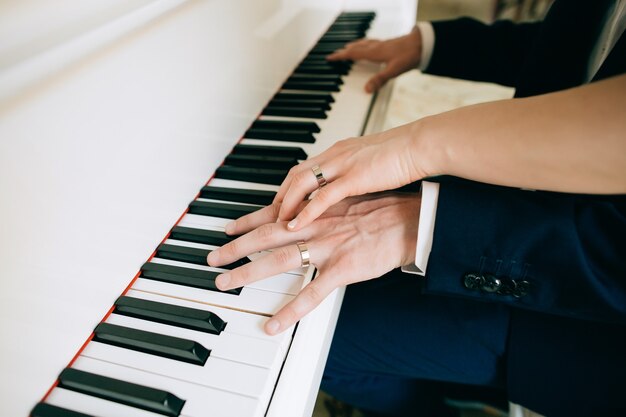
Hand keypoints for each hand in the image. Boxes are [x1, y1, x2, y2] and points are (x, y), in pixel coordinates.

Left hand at [207, 192, 420, 334]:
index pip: (272, 214)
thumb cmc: (381, 207)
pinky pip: (311, 294)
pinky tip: (273, 324)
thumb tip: (304, 210)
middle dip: (235, 248)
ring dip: (248, 272)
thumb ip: (321, 207)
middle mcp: (314, 226)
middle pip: (265, 236)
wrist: (408, 219)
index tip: (227, 229)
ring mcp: (326, 247)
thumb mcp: (345, 199)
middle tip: (213, 258)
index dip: (246, 222)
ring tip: (226, 283)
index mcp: (315, 210)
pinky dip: (289, 311)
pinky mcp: (341, 269)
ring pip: (278, 261)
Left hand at [273, 122, 428, 230]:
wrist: (421, 145)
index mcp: (340, 150)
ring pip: (302, 183)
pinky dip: (306, 211)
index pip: (305, 167)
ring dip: (287, 204)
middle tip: (271, 216)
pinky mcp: (354, 177)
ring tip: (279, 222)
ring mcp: (343, 165)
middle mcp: (336, 155)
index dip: (290, 187)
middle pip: (296, 174)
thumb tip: (354, 184)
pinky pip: (322, 196)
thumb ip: (357, 171)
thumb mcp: (372, 162)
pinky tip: (295, 224)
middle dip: (281, 196)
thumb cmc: (404, 155)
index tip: (282, 203)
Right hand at [327, 26, 421, 92]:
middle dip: (344, 51)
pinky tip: (370, 46)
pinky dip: (365, 44)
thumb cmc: (410, 55)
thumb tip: (367, 90)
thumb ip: (380, 80)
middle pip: (356, 47)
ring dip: (354, 46)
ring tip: (348, 48)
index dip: (340, 56)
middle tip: (335, 54)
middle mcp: (376, 46)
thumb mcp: (394, 70)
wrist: (423, 44)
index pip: (353, 53)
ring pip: (363, 43)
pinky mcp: (389, 44)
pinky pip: (372, 42)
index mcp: (374, 52)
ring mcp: (382, 44)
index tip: (330, 58)